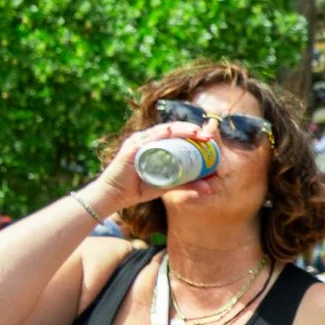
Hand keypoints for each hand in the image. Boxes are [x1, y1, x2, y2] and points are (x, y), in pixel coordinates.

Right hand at [80, 123, 215, 216]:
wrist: (115, 196)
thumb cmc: (140, 188)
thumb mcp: (168, 186)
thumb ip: (187, 186)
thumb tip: (210, 189)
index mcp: (154, 145)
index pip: (175, 134)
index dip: (192, 133)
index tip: (209, 138)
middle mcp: (146, 139)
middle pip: (171, 129)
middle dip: (190, 129)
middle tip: (207, 135)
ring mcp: (138, 142)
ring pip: (162, 131)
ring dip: (181, 129)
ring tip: (197, 132)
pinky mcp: (131, 149)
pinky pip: (148, 139)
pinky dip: (161, 134)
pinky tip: (172, 132)